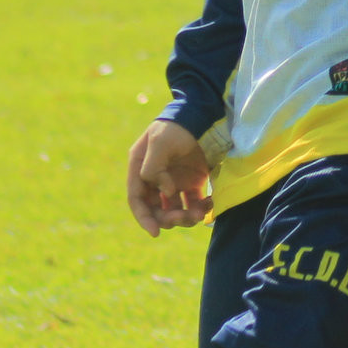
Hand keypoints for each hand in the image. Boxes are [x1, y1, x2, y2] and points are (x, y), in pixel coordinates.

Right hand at [125, 119, 212, 235]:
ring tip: (199, 213)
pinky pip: (194, 203)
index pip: (137, 199)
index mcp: (141, 168)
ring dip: (185, 217)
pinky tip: (211, 204)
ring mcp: (175, 181)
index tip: (156, 232)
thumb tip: (165, 193)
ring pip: (175, 210)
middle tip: (184, 217)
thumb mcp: (160, 142)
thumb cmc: (177, 126)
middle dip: (168, 218)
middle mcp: (156, 178)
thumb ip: (154, 168)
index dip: (144, 218)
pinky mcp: (193, 181)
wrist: (204, 115)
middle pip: (156, 209)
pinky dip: (201, 208)